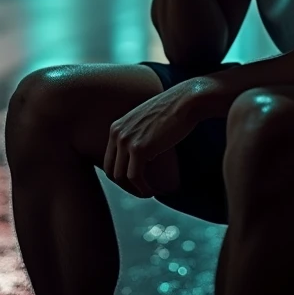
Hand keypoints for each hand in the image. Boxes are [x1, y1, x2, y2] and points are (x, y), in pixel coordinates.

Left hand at [103, 79, 200, 197]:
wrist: (184, 102)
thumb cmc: (170, 112)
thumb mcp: (144, 123)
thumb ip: (135, 137)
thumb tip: (135, 159)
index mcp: (116, 127)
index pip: (109, 161)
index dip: (120, 176)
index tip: (135, 183)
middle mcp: (117, 133)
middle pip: (111, 171)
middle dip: (125, 186)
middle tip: (141, 191)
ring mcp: (126, 140)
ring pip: (121, 177)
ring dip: (134, 189)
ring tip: (147, 192)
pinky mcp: (140, 148)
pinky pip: (135, 177)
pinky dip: (142, 188)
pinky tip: (152, 191)